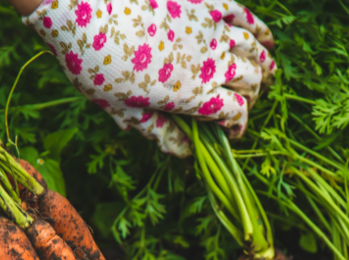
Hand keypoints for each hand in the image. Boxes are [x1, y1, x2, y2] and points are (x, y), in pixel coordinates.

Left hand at [23, 0, 275, 156]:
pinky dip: (260, 29)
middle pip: (250, 82)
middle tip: (243, 105)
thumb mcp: (122, 110)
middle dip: (252, 98)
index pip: (233, 114)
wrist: (81, 9)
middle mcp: (209, 62)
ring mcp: (209, 29)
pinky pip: (243, 14)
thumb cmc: (95, 67)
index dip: (238, 127)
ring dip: (265, 66)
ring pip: (255, 49)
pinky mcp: (204, 2)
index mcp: (191, 94)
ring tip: (268, 75)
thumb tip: (186, 155)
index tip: (232, 134)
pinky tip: (268, 37)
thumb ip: (159, 131)